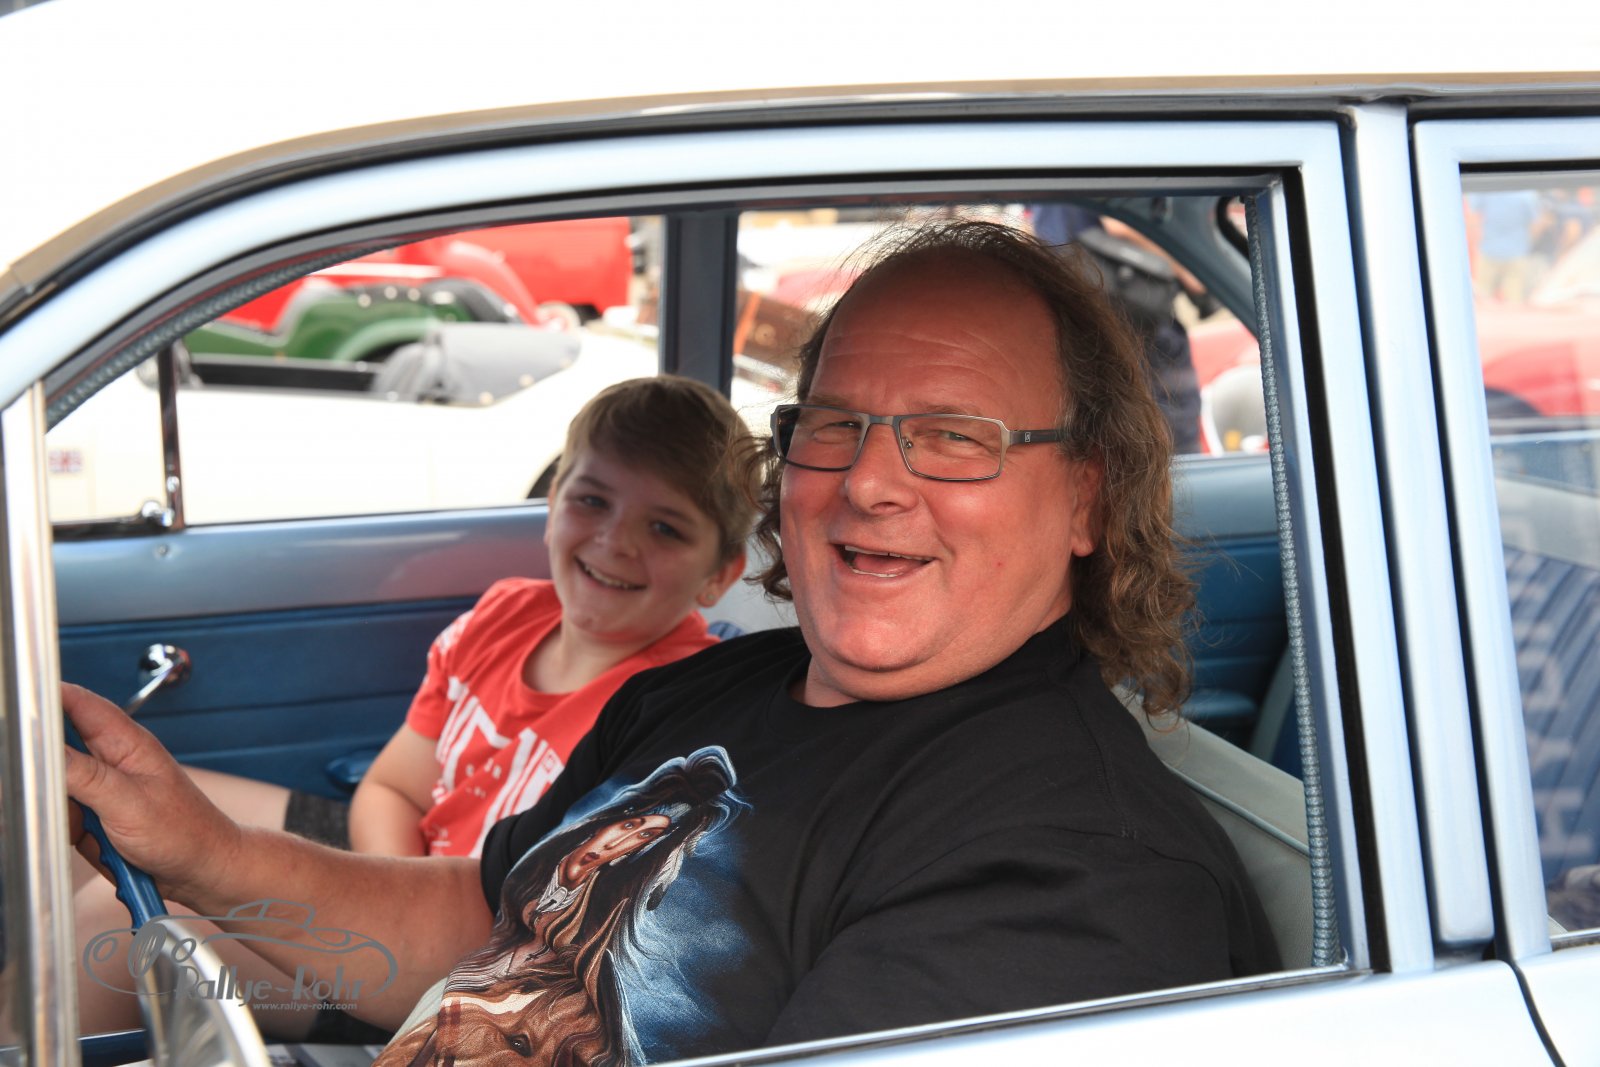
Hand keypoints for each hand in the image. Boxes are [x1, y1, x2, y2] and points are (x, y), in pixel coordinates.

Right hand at [61, 683, 242, 902]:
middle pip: (55, 748)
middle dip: (47, 775)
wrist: (202, 872)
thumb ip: (83, 775)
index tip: (17, 708)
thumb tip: (43, 748)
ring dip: (63, 812)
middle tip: (68, 799)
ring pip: (54, 789)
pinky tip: (95, 843)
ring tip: (93, 829)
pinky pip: (63, 817)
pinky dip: (69, 831)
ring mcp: (102, 789)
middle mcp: (111, 760)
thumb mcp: (128, 803)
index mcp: (126, 743)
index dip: (44, 699)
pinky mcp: (97, 815)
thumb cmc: (186, 833)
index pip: (77, 703)